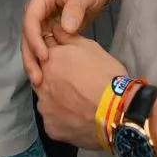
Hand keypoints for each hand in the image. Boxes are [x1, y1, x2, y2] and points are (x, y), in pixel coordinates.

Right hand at [22, 0, 112, 83]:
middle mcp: (38, 7)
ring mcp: (43, 18)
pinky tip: (47, 74)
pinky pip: (43, 44)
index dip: (34, 38)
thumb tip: (66, 29)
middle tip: (37, 78)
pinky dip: (43, 58)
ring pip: (32, 41)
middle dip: (30, 55)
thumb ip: (75, 8)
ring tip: (39, 81)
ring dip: (34, 60)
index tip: (44, 57)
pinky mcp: (49, 28)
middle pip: (27, 33)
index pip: (31, 18)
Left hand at [34, 28, 127, 149]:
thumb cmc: (105, 75)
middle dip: (53, 76)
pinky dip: (61, 118)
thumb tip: (54, 28)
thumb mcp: (90, 48)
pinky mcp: (50, 128)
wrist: (116, 112)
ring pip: (46, 99)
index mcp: (48, 60)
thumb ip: (67, 37)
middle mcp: (40, 83)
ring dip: (55, 97)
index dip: (57, 54)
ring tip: (76, 101)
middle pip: (41, 76)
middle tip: (74, 82)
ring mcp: (44, 108)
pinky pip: (52, 120)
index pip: (44, 52)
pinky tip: (76, 117)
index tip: (68, 61)